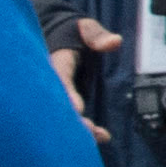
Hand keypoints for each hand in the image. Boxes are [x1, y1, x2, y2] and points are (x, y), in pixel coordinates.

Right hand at [52, 17, 120, 139]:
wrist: (57, 38)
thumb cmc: (73, 33)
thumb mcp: (84, 28)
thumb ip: (96, 35)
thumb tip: (114, 42)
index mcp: (55, 62)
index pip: (59, 78)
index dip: (67, 93)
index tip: (78, 107)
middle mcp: (51, 81)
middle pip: (58, 104)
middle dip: (73, 119)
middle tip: (92, 131)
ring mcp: (56, 93)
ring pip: (62, 114)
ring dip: (79, 128)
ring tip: (99, 137)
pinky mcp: (62, 101)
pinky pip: (68, 117)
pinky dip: (81, 129)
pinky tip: (100, 138)